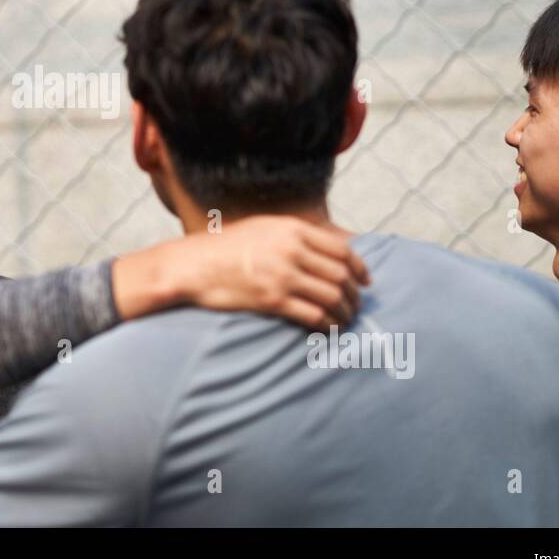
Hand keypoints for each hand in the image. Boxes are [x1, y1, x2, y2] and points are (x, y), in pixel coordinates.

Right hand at [117, 216, 369, 328]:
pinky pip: (313, 316)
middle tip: (357, 306)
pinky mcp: (272, 300)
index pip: (342, 250)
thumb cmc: (225, 247)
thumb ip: (294, 235)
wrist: (192, 265)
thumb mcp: (263, 228)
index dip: (360, 268)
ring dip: (344, 312)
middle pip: (341, 275)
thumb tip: (327, 249)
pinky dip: (327, 325)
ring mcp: (282, 275)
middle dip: (355, 295)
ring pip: (332, 297)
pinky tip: (328, 330)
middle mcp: (291, 250)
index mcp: (292, 229)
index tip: (366, 282)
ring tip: (345, 321)